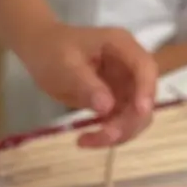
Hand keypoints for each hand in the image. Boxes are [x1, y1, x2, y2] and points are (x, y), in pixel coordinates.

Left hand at [18, 22, 156, 146]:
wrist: (40, 49)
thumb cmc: (52, 50)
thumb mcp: (64, 64)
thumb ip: (85, 84)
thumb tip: (107, 107)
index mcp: (122, 46)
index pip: (146, 67)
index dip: (147, 90)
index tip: (140, 111)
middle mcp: (129, 66)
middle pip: (144, 97)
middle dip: (129, 121)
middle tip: (104, 135)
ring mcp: (124, 85)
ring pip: (136, 116)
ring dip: (119, 133)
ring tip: (86, 140)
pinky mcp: (116, 101)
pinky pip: (120, 123)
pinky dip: (107, 135)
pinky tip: (85, 140)